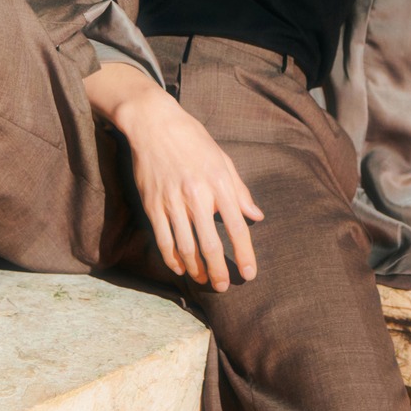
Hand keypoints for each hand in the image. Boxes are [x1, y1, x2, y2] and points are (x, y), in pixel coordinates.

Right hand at [84, 64, 262, 290]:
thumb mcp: (222, 159)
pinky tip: (180, 268)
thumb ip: (240, 191)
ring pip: (186, 248)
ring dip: (196, 270)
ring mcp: (172, 201)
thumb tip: (256, 216)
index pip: (237, 227)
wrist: (154, 123)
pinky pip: (163, 240)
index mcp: (219, 183)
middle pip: (210, 245)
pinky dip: (172, 259)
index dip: (244, 254)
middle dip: (219, 271)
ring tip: (204, 280)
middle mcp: (196, 195)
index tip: (249, 274)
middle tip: (224, 287)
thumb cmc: (193, 139)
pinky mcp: (153, 204)